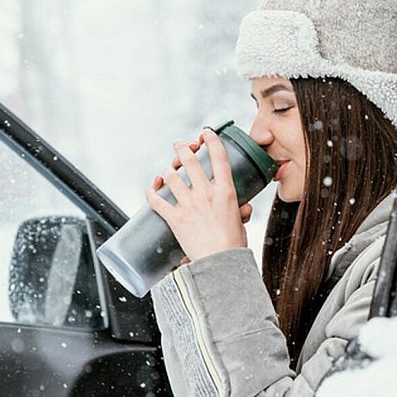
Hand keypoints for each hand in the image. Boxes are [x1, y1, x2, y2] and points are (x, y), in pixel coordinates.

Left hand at [146, 129, 249, 261]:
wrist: (220, 263)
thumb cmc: (233, 245)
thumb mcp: (241, 223)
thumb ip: (240, 211)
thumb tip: (244, 208)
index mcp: (226, 192)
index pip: (219, 157)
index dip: (211, 140)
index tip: (205, 133)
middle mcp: (206, 193)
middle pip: (189, 161)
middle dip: (182, 148)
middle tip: (179, 145)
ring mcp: (189, 204)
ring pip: (171, 177)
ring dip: (167, 171)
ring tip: (167, 171)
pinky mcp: (175, 218)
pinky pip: (157, 201)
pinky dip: (151, 193)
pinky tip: (151, 190)